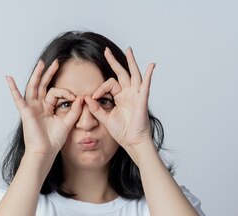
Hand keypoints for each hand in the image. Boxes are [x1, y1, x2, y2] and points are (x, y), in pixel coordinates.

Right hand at [6, 59, 84, 160]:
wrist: (44, 152)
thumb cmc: (53, 141)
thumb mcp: (67, 123)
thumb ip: (74, 111)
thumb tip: (81, 98)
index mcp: (47, 109)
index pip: (55, 93)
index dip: (66, 93)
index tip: (75, 97)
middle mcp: (38, 107)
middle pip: (42, 86)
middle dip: (49, 74)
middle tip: (56, 62)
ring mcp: (31, 108)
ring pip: (33, 87)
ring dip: (37, 75)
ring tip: (42, 63)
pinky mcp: (25, 112)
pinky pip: (17, 98)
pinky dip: (12, 88)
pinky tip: (9, 78)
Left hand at [84, 47, 155, 162]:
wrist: (132, 142)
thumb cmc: (122, 132)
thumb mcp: (105, 119)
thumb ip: (96, 108)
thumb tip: (87, 97)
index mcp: (120, 97)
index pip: (109, 84)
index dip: (100, 88)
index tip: (94, 96)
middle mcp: (129, 93)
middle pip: (122, 73)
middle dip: (114, 62)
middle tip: (106, 51)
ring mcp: (136, 95)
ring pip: (134, 75)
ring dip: (131, 62)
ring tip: (129, 50)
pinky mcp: (142, 100)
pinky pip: (146, 86)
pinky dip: (148, 76)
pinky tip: (151, 66)